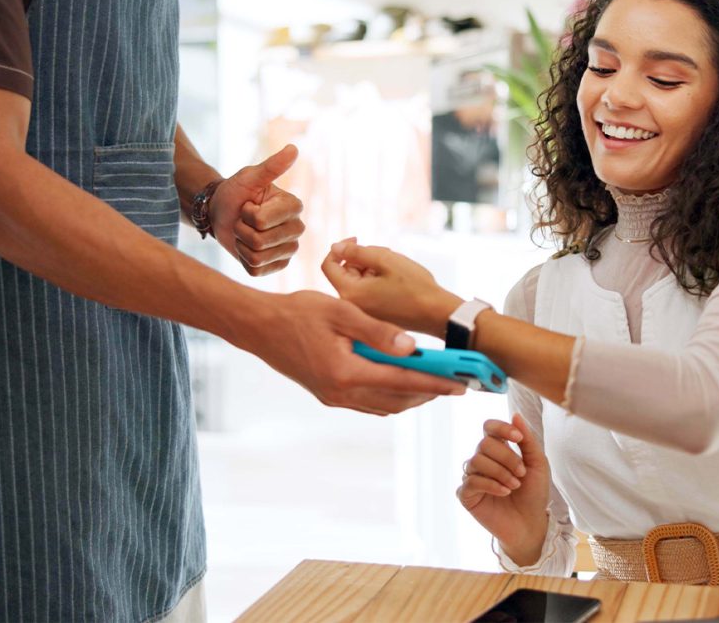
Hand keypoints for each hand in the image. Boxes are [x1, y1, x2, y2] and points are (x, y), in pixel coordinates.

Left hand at [210, 144, 305, 276]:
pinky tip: (246, 247)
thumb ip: (272, 166)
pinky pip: (256, 269)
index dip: (247, 213)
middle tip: (244, 220)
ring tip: (245, 232)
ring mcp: (288, 250)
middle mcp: (297, 229)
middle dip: (242, 229)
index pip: (262, 221)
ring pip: (257, 256)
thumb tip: (294, 148)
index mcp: (294, 206)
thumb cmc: (236, 192)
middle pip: (260, 241)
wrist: (221, 212)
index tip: (248, 205)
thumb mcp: (249, 177)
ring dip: (242, 244)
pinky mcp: (278, 266)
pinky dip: (243, 259)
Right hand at [242, 290, 465, 414]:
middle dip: (428, 393)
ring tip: (434, 383)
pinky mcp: (328, 394)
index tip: (459, 384)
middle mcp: (341, 392)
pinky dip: (389, 395)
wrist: (259, 327)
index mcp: (347, 373)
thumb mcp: (341, 312)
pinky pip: (367, 402)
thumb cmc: (298, 312)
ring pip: (383, 405)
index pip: (402, 382)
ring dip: (410, 397)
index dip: (435, 384)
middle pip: (397, 400)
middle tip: (454, 384)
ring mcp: (333, 397)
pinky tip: (401, 381)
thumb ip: (378, 331)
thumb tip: (413, 347)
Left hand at [321, 239, 462, 336]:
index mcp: (350, 292)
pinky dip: (377, 281)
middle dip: (362, 258)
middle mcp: (352, 306)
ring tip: (395, 266)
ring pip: (358, 281)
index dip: (339, 248)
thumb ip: (357, 251)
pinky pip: (367, 292)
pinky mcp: (374, 315)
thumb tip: (335, 246)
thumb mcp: (385, 260)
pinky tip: (396, 279)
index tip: (357, 240)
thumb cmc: (414, 286)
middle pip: (345, 272)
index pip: (328, 265)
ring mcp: (363, 312)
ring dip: (372, 268)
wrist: (437, 314)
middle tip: (386, 253)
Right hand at [457, 415, 551, 565]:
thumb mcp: (538, 463)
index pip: (489, 427)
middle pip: (484, 444)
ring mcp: (472, 476)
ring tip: (514, 486)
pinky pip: (471, 481)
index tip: (518, 439)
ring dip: (501, 472)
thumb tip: (515, 414)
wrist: (530, 523)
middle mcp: (482, 459)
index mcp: (498, 449)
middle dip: (507, 457)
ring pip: (477, 460)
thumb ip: (528, 440)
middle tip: (521, 474)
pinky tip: (504, 492)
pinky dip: (491, 485)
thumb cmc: (534, 493)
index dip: (502, 428)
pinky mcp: (466, 494)